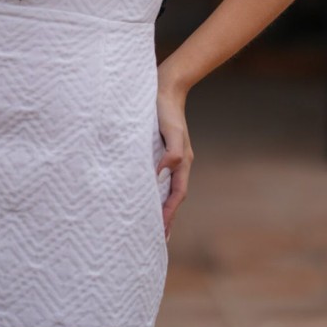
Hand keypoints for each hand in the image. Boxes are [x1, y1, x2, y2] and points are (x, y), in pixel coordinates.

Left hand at [156, 64, 193, 241]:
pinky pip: (159, 176)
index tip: (160, 232)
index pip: (176, 194)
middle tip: (157, 240)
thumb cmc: (165, 108)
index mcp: (182, 160)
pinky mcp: (160, 149)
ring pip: (167, 187)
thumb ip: (170, 151)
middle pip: (174, 195)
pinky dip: (154, 190)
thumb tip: (161, 172)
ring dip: (161, 206)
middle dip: (167, 217)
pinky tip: (144, 193)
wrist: (166, 87)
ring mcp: (170, 156)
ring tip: (152, 224)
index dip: (169, 213)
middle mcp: (178, 161)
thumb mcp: (170, 130)